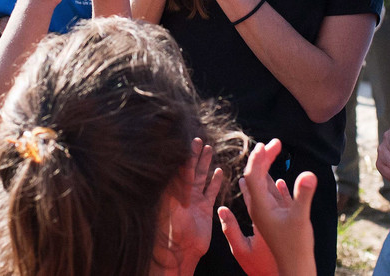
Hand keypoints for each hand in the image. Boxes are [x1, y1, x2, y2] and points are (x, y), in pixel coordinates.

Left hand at [156, 138, 224, 274]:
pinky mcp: (205, 209)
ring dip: (205, 164)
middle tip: (199, 140)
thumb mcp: (171, 204)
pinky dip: (215, 182)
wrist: (182, 250)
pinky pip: (211, 192)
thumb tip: (173, 164)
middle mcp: (184, 194)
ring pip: (201, 178)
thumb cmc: (173, 228)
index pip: (181, 168)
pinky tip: (219, 171)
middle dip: (195, 155)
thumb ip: (174, 186)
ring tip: (209, 149)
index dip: (186, 155)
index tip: (190, 140)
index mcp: (175, 191)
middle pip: (191, 170)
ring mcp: (195, 201)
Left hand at [220, 138, 316, 275]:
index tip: (270, 144)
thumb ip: (303, 195)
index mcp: (260, 206)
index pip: (253, 175)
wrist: (295, 268)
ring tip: (271, 153)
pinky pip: (272, 198)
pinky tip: (280, 181)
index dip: (259, 157)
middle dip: (262, 158)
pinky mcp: (277, 220)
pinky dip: (274, 185)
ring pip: (262, 187)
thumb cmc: (296, 247)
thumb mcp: (300, 218)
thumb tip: (309, 173)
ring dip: (266, 169)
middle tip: (275, 142)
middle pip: (256, 178)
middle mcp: (260, 208)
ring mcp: (268, 214)